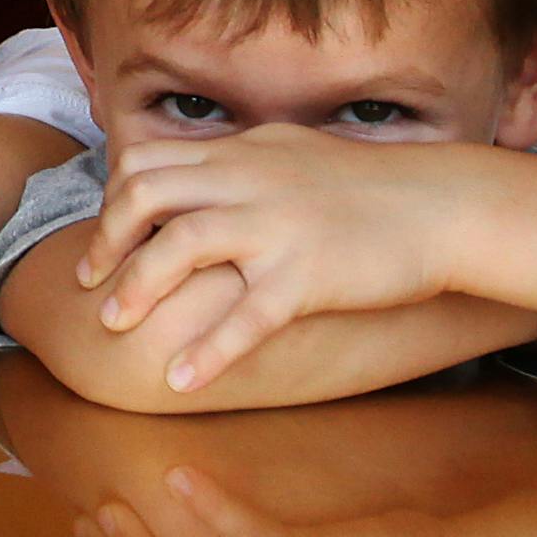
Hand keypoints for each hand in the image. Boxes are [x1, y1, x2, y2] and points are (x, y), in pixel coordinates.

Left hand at [74, 128, 501, 395]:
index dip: (113, 201)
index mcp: (244, 154)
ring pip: (181, 246)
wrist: (444, 206)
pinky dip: (206, 353)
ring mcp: (278, 228)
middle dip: (106, 242)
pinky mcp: (308, 277)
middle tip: (91, 285)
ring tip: (115, 328)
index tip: (105, 239)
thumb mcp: (296, 154)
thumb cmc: (375, 187)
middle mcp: (251, 182)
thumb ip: (244, 163)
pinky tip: (180, 382)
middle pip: (147, 196)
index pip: (148, 161)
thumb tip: (200, 174)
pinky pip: (245, 319)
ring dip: (137, 287)